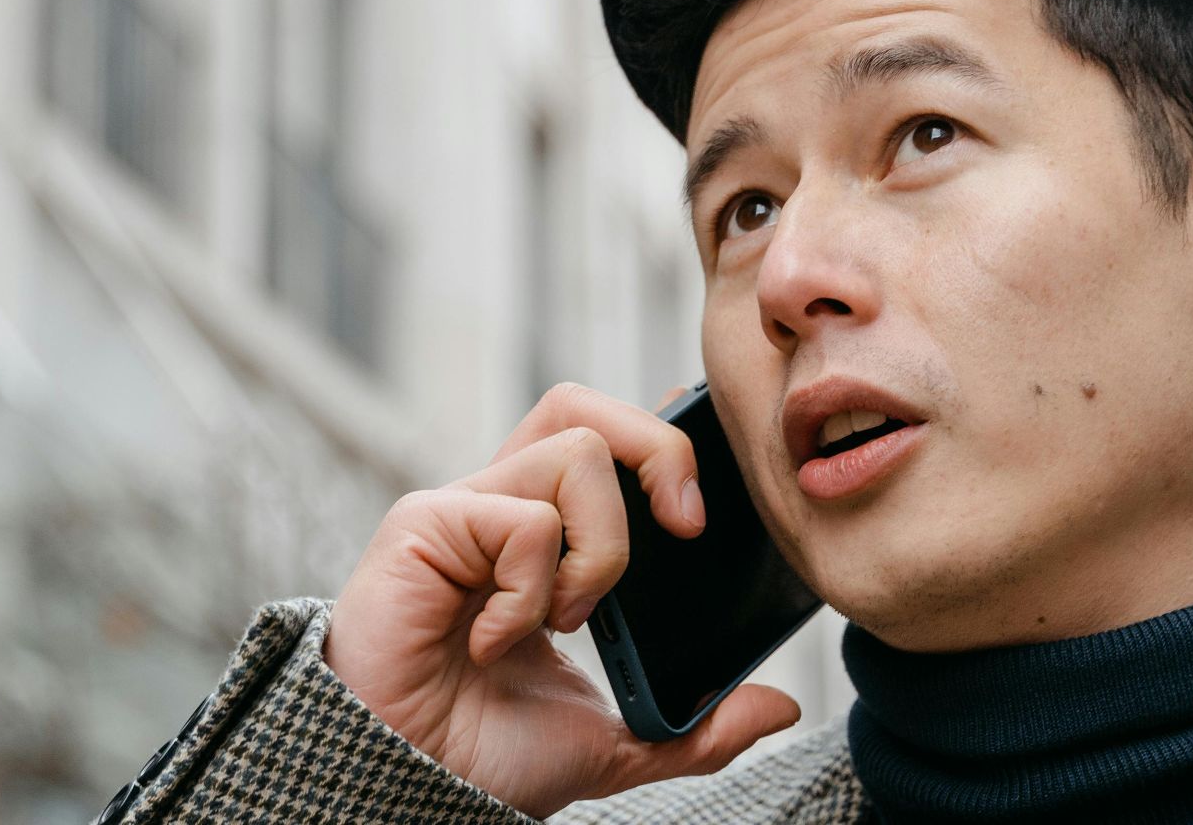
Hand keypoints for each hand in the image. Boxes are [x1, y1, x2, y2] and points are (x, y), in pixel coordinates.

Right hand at [323, 383, 801, 817]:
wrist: (411, 789)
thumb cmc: (484, 755)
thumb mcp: (619, 742)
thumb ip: (699, 726)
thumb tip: (780, 710)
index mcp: (541, 539)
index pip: (601, 440)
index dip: (656, 432)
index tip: (699, 488)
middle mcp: (501, 507)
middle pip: (584, 406)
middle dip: (658, 445)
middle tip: (687, 525)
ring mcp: (462, 509)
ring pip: (577, 453)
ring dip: (601, 550)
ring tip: (564, 622)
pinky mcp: (425, 523)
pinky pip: (527, 519)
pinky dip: (535, 590)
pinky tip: (496, 641)